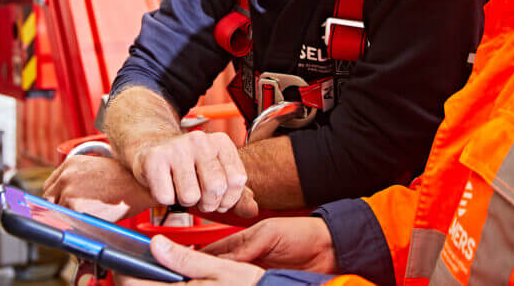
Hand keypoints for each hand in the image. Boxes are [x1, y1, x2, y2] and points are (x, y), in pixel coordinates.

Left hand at [41, 155, 154, 221]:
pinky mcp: (75, 208)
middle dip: (58, 206)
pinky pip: (68, 221)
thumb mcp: (96, 168)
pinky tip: (90, 219)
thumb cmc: (124, 179)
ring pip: (58, 211)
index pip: (49, 184)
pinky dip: (76, 223)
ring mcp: (68, 192)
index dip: (55, 196)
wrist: (139, 185)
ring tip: (87, 215)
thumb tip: (65, 196)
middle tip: (71, 213)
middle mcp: (66, 176)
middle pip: (48, 198)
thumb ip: (76, 178)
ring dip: (69, 216)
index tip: (59, 203)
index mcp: (71, 162)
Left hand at [120, 235, 263, 285]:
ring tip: (155, 267)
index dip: (123, 269)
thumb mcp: (219, 268)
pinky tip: (172, 279)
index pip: (134, 284)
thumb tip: (156, 244)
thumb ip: (184, 257)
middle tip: (137, 260)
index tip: (121, 255)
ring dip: (148, 283)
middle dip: (134, 276)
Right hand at [131, 131, 249, 213]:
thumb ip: (238, 195)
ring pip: (190, 196)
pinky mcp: (154, 159)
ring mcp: (176, 147)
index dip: (229, 199)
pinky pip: (166, 197)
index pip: (237, 179)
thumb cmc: (189, 168)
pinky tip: (166, 186)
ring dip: (185, 202)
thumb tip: (252, 210)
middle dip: (208, 203)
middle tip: (200, 198)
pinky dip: (166, 200)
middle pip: (216, 187)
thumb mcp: (218, 177)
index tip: (219, 198)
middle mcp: (200, 140)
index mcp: (221, 142)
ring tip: (181, 189)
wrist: (152, 153)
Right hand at [203, 217, 336, 272]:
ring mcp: (255, 276)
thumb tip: (223, 260)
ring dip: (220, 285)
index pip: (212, 253)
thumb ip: (246, 246)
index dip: (196, 260)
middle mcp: (246, 260)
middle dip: (204, 277)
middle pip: (217, 272)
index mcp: (243, 242)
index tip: (182, 268)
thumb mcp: (270, 234)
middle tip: (191, 282)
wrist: (331, 250)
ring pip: (230, 283)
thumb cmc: (302, 234)